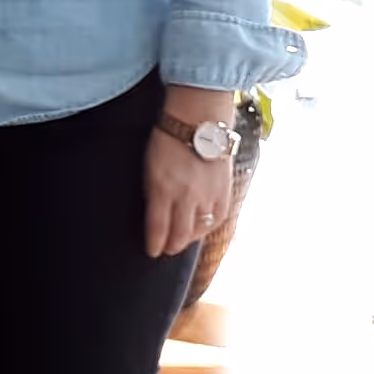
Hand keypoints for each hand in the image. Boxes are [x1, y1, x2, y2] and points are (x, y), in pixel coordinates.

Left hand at [142, 115, 236, 258]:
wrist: (199, 121)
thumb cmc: (167, 138)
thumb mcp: (149, 166)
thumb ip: (152, 191)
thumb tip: (152, 211)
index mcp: (162, 189)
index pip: (158, 228)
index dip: (154, 244)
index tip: (151, 251)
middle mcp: (186, 197)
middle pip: (179, 234)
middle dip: (171, 246)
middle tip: (165, 251)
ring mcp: (207, 196)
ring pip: (199, 230)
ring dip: (188, 239)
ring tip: (181, 242)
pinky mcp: (224, 192)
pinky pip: (217, 219)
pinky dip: (208, 227)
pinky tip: (201, 229)